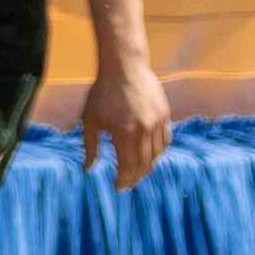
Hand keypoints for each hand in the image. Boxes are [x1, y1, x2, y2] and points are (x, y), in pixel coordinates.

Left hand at [95, 51, 174, 188]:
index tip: (118, 187)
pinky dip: (158, 152)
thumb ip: (91, 146)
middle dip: (135, 178)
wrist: (124, 67)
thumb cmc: (102, 93)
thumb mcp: (90, 120)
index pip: (127, 166)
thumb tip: (88, 169)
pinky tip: (149, 156)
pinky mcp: (165, 116)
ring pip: (156, 155)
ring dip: (147, 167)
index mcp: (124, 133)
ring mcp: (157, 123)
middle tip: (127, 184)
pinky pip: (164, 141)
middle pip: (144, 165)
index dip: (123, 180)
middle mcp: (144, 131)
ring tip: (136, 173)